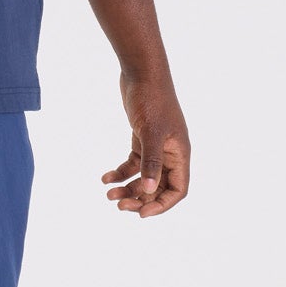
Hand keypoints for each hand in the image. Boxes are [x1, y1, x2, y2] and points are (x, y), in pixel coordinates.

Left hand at [103, 69, 189, 217]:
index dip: (162, 205)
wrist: (142, 73)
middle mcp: (171, 153)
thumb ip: (152, 162)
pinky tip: (105, 178)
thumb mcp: (151, 131)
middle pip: (159, 187)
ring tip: (109, 195)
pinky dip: (120, 173)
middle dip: (140, 199)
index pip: (178, 189)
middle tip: (119, 205)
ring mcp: (156, 147)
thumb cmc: (152, 99)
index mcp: (180, 154)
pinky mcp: (142, 139)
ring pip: (144, 178)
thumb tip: (150, 190)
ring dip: (128, 189)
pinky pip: (133, 164)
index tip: (141, 213)